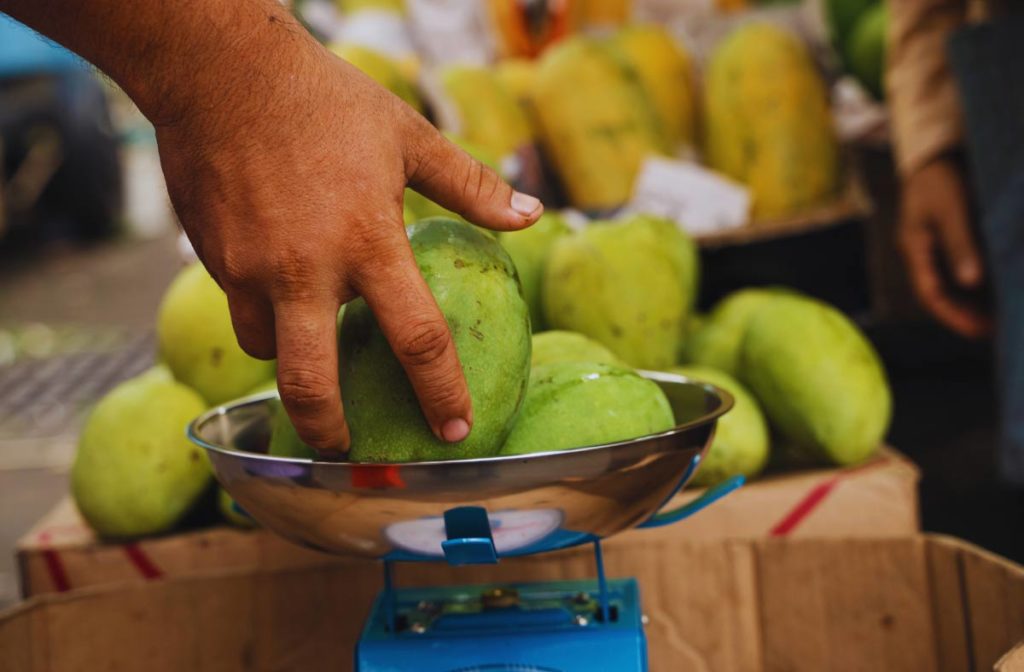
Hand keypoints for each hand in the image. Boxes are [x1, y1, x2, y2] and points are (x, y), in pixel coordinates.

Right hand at [157, 36, 541, 453]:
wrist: (222, 70)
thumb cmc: (327, 100)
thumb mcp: (410, 136)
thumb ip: (472, 187)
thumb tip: (532, 215)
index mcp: (369, 241)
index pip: (417, 338)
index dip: (441, 393)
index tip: (455, 429)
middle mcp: (306, 270)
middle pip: (312, 385)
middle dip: (331, 434)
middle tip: (349, 452)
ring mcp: (250, 270)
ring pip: (267, 352)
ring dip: (292, 363)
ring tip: (311, 350)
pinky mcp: (212, 260)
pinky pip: (239, 309)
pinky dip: (262, 314)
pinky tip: (278, 287)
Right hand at [898, 157, 991, 337]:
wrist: (935, 151)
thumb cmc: (941, 178)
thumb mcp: (951, 210)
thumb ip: (961, 244)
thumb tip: (972, 282)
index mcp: (915, 248)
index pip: (931, 294)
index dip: (955, 316)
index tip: (981, 331)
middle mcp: (922, 253)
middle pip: (940, 295)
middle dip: (965, 315)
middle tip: (996, 330)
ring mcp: (933, 247)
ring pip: (951, 284)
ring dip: (973, 302)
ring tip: (1000, 315)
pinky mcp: (947, 239)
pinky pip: (960, 269)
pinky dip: (978, 283)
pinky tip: (997, 289)